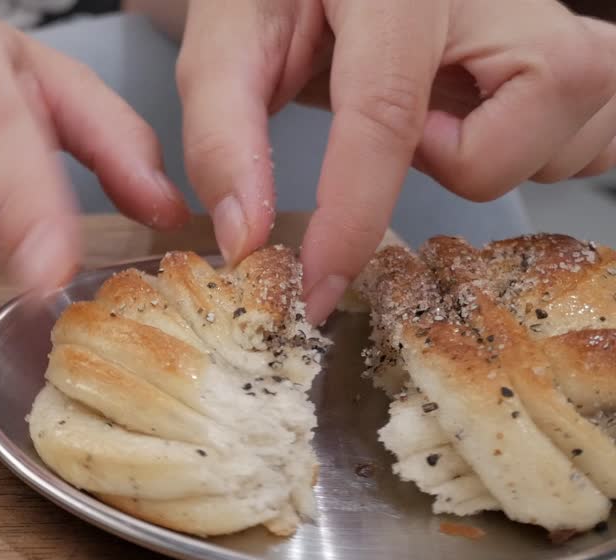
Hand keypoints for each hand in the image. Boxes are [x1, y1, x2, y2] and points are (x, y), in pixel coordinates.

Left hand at [176, 0, 615, 323]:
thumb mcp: (228, 44)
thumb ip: (221, 136)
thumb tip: (245, 240)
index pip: (386, 116)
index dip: (349, 218)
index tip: (316, 290)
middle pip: (503, 144)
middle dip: (444, 166)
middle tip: (403, 125)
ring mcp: (555, 17)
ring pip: (565, 145)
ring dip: (489, 157)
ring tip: (439, 109)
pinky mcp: (583, 47)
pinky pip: (593, 140)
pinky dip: (537, 149)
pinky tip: (483, 114)